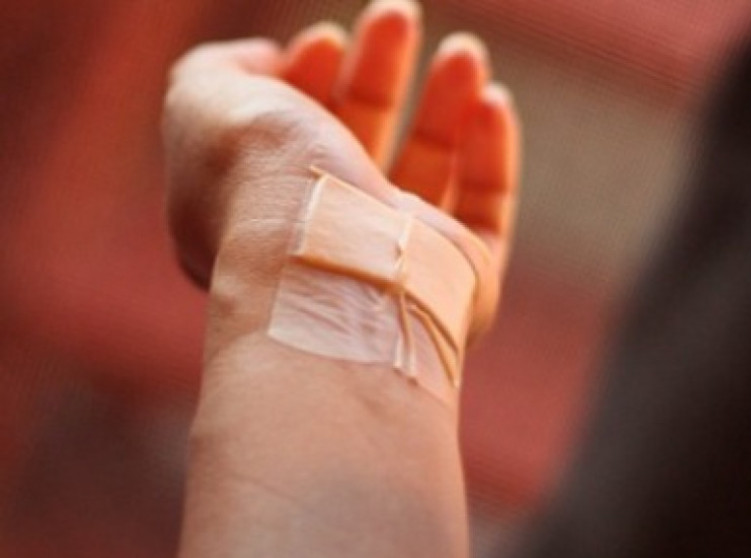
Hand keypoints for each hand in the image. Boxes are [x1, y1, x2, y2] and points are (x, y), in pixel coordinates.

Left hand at [163, 0, 519, 340]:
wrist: (330, 267)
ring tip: (464, 50)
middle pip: (358, 148)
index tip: (324, 40)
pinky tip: (490, 101)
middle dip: (376, 75)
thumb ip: (221, 72)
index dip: (304, 82)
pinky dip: (491, 154)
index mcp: (257, 218)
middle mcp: (327, 243)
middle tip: (397, 17)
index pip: (287, 145)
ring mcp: (394, 265)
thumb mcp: (203, 103)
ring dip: (444, 102)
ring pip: (427, 176)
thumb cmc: (262, 185)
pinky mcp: (459, 280)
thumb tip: (270, 62)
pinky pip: (483, 212)